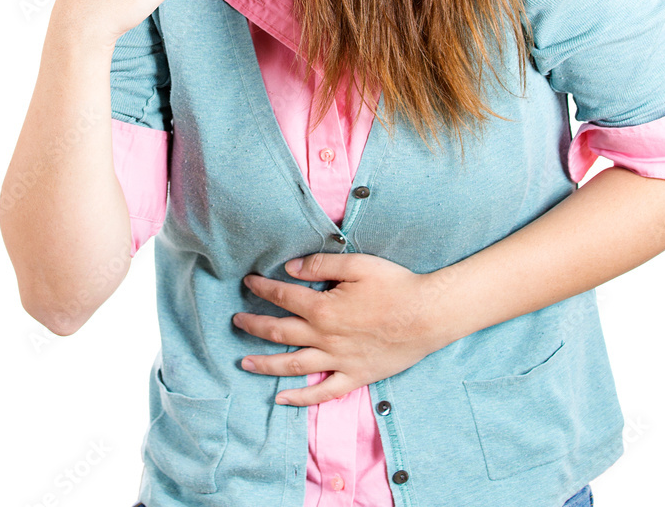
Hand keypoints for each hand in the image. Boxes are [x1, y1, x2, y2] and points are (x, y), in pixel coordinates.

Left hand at [233, 253, 443, 405]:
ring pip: (292, 365)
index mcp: (324, 308)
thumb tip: (290, 268)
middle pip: (280, 333)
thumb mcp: (358, 265)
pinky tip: (281, 399)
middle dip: (254, 325)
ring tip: (244, 362)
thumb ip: (322, 266)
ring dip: (265, 364)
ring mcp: (339, 361)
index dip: (263, 289)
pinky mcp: (355, 376)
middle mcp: (325, 338)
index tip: (248, 283)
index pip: (284, 297)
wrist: (428, 315)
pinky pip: (322, 392)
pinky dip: (300, 398)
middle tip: (236, 322)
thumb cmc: (396, 285)